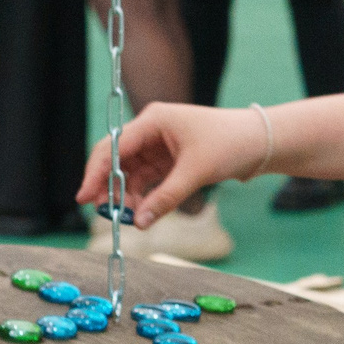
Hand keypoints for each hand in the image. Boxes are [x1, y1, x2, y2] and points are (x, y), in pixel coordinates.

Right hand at [78, 100, 268, 225]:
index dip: (96, 172)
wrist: (259, 142)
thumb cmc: (230, 144)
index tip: (84, 197)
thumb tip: (139, 223)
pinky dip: (140, 195)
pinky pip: (145, 178)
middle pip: (115, 158)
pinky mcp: (167, 159)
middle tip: (100, 211)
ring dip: (124, 193)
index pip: (113, 146)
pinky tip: (140, 211)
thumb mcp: (195, 173)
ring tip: (127, 217)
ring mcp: (158, 144)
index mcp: (154, 120)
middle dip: (106, 184)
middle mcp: (151, 129)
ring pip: (129, 171)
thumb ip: (165, 199)